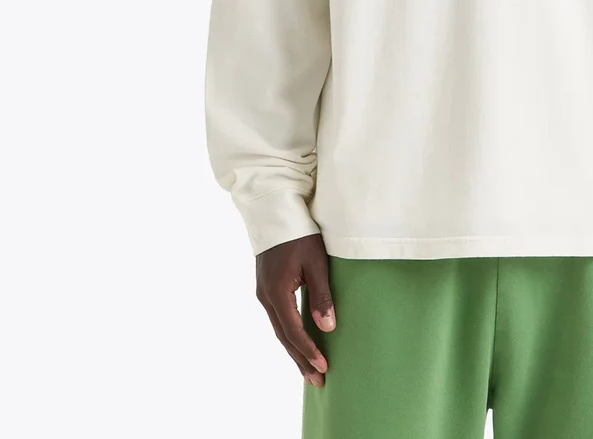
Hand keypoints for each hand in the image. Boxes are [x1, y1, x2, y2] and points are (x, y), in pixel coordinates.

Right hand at [255, 233, 335, 386]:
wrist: (275, 212)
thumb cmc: (300, 233)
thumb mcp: (316, 262)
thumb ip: (322, 295)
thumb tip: (328, 327)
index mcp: (277, 293)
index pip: (293, 331)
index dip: (309, 351)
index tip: (323, 367)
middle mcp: (266, 297)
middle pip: (284, 337)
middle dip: (301, 359)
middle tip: (317, 381)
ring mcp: (263, 293)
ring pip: (279, 329)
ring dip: (294, 350)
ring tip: (310, 369)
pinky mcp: (266, 287)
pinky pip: (278, 318)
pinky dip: (289, 334)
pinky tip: (298, 342)